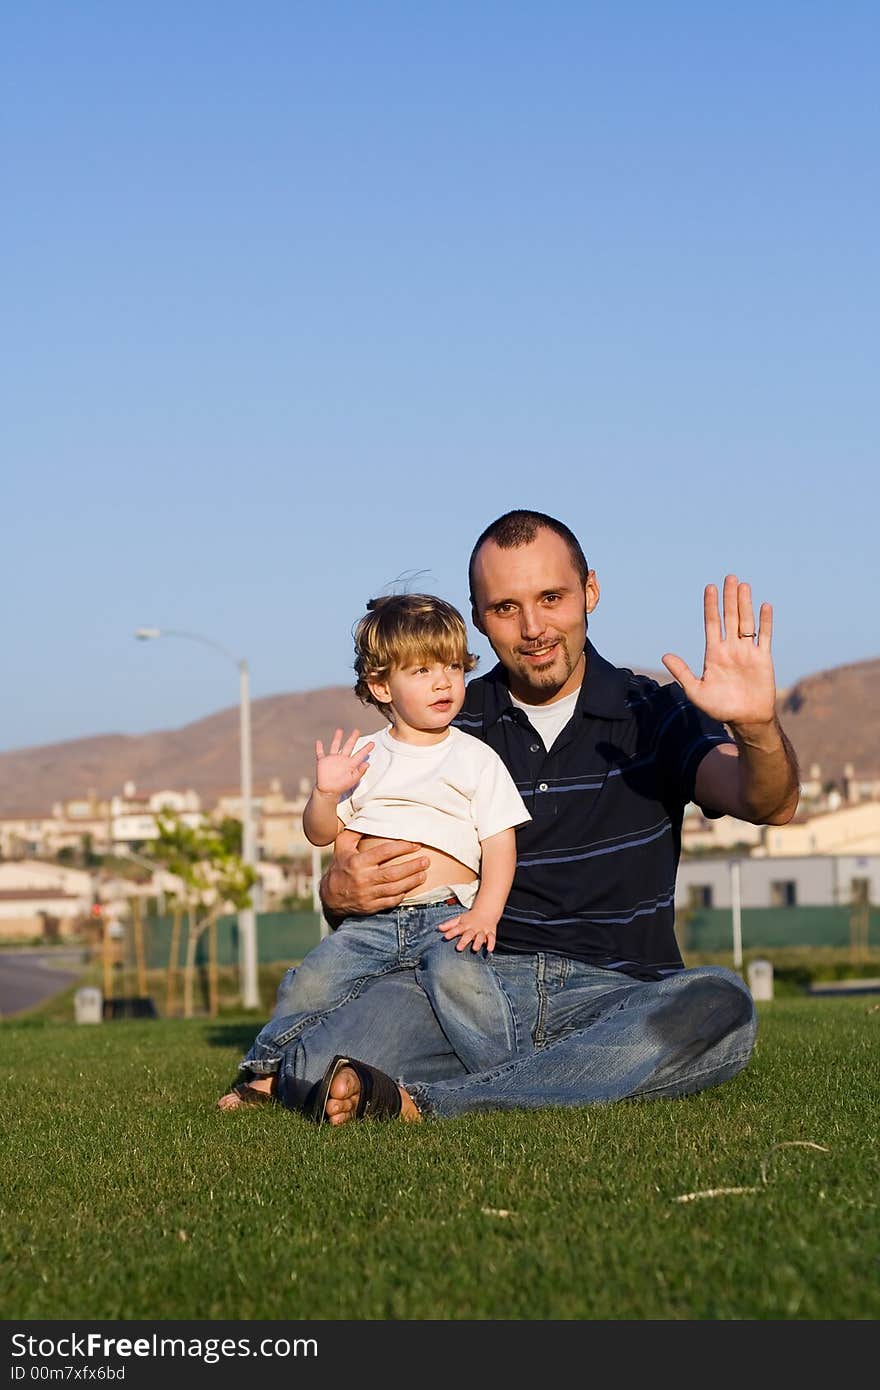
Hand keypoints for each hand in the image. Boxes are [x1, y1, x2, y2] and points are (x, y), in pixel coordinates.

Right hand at [315, 728, 373, 794]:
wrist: (328, 791)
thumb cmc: (341, 786)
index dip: (366, 749)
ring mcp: (332, 759)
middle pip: (348, 746)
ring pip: (335, 746)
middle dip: (353, 738)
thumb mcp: (353, 779)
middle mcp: (342, 759)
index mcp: (350, 764)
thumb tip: (368, 763)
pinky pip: (320, 753)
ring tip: (340, 730)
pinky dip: (319, 748)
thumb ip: (360, 771)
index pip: (360, 754)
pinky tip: (318, 742)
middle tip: (357, 731)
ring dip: (337, 738)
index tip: (372, 743)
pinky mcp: (323, 761)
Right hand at [321, 829, 429, 915]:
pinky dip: (402, 895)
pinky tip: (410, 887)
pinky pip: (391, 901)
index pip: (384, 852)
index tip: (415, 844)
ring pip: (395, 888)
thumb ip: (355, 832)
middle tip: (426, 860)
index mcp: (357, 862)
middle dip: (412, 867)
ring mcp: (367, 894)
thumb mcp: (342, 846)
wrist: (330, 896)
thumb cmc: (340, 867)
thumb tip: (368, 816)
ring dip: (412, 881)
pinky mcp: (371, 907)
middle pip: (393, 873)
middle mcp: (363, 878)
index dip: (402, 847)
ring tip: (424, 874)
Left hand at [438, 911, 496, 952]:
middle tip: (459, 948)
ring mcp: (483, 930)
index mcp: (465, 925)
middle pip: (469, 934)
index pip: (457, 928)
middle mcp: (474, 928)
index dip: (452, 932)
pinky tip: (489, 949)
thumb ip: (449, 925)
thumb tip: (438, 928)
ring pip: (481, 937)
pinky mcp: (491, 933)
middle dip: (464, 941)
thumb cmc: (470, 918)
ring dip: (478, 942)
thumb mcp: (459, 919)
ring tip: (475, 949)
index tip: (446, 937)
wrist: (486, 911)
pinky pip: (492, 938)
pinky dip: (491, 943)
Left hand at [662, 575, 776, 729]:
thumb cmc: (720, 708)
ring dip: (745, 604)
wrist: (745, 720)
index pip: (712, 623)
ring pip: (746, 622)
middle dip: (729, 598)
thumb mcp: (696, 691)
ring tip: (743, 585)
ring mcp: (747, 652)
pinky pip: (765, 636)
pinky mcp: (763, 658)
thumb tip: (665, 655)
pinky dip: (765, 622)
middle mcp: (731, 648)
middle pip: (730, 617)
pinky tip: (764, 606)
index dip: (711, 606)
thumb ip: (682, 672)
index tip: (710, 588)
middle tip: (729, 577)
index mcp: (714, 653)